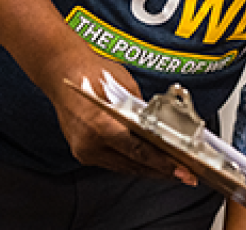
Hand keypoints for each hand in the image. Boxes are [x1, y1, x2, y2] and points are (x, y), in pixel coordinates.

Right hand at [42, 46, 197, 183]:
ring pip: (124, 167)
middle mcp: (91, 144)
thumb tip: (163, 131)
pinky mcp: (81, 152)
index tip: (182, 171)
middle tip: (185, 175)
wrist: (60, 69)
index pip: (140, 152)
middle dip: (161, 171)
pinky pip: (112, 162)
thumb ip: (143, 113)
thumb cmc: (92, 72)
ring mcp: (84, 151)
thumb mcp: (128, 88)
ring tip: (171, 171)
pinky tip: (146, 162)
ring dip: (147, 169)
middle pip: (133, 165)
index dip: (164, 164)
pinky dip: (130, 162)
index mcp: (103, 126)